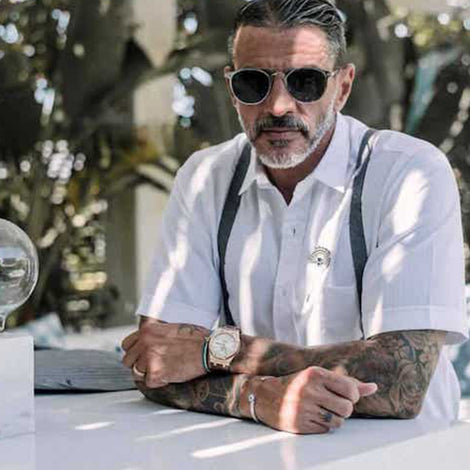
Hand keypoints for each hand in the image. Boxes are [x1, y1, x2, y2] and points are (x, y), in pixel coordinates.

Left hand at [121, 320, 209, 387]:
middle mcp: (145, 343)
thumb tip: (148, 344)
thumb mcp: (171, 328)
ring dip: (148, 374)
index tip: (140, 356)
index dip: (134, 352)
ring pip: (136, 373)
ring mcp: (149, 358)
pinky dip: (159, 382)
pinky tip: (170, 375)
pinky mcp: (156, 373)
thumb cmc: (196, 338)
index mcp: (148, 330)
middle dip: (138, 364)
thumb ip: (156, 335)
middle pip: (128, 360)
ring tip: (163, 370)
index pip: (126, 344)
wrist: (209, 349)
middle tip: (152, 366)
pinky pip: (149, 383)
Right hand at [245, 366, 376, 433]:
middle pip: (347, 408)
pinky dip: (324, 425)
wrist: (265, 395)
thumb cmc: (298, 384)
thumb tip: (374, 387)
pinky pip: (326, 430)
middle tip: (333, 404)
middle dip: (345, 409)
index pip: (351, 389)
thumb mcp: (319, 377)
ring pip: (338, 421)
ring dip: (335, 418)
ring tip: (322, 410)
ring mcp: (303, 408)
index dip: (353, 395)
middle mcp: (309, 390)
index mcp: (315, 374)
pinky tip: (313, 417)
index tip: (344, 394)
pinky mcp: (299, 424)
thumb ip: (347, 382)